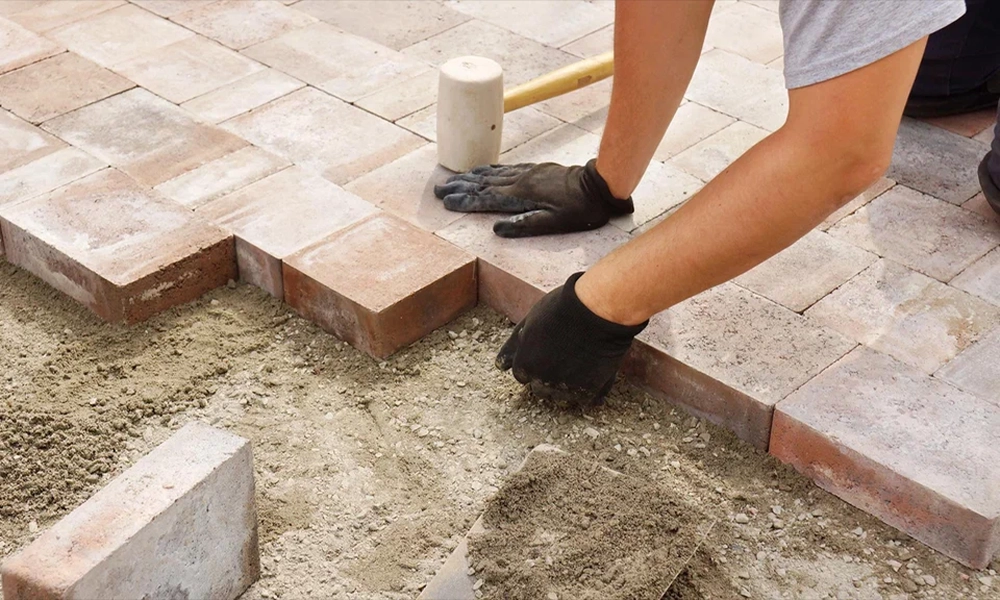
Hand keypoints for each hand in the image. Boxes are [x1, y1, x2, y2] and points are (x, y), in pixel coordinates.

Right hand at [434, 159, 633, 237]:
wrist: (598, 185)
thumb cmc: (579, 210)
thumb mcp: (554, 224)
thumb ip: (525, 225)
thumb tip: (496, 229)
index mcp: (521, 196)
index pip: (486, 199)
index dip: (464, 201)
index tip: (445, 202)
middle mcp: (519, 181)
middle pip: (483, 184)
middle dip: (459, 187)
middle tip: (438, 189)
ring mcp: (527, 173)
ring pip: (492, 174)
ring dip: (470, 177)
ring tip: (452, 178)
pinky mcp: (534, 169)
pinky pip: (505, 168)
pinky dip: (489, 169)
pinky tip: (481, 170)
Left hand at [496, 272, 647, 404]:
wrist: (595, 310)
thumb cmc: (561, 309)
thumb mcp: (530, 322)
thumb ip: (515, 346)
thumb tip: (501, 366)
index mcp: (524, 364)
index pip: (522, 376)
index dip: (534, 363)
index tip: (546, 353)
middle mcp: (541, 381)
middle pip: (540, 390)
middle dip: (548, 377)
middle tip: (564, 358)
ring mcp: (565, 388)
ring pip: (562, 397)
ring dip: (568, 385)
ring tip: (581, 362)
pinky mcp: (588, 391)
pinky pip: (585, 400)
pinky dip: (588, 389)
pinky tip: (594, 372)